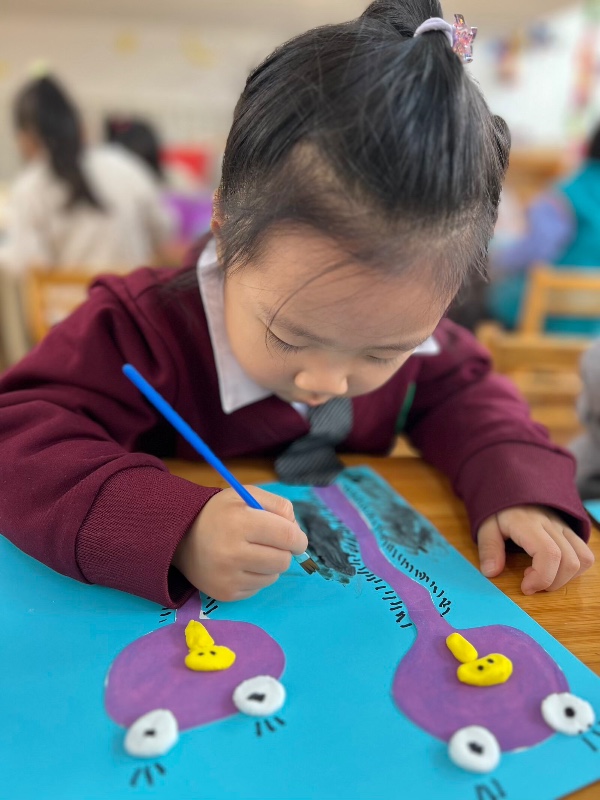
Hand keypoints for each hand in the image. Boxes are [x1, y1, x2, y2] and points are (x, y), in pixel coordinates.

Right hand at [172, 487, 308, 601]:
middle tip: (272, 543)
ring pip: (273, 576)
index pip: (287, 536)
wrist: (180, 537)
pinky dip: (256, 576)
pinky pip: (258, 588)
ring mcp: (227, 577)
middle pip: (283, 560)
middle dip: (284, 551)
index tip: (297, 538)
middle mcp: (232, 552)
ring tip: (252, 552)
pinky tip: (241, 564)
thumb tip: (297, 531)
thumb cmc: (219, 513)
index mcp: (240, 522)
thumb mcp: (246, 495)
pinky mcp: (225, 593)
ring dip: (270, 564)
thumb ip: (277, 506)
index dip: (299, 538)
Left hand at [477, 505, 594, 594]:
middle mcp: (551, 524)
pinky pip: (584, 553)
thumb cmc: (499, 509)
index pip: (549, 554)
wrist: (512, 485)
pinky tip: (552, 568)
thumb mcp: (485, 525)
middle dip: (552, 583)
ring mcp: (564, 526)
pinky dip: (573, 569)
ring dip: (565, 578)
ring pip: (583, 558)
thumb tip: (491, 572)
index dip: (542, 578)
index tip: (525, 587)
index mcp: (528, 523)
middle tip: (529, 583)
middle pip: (569, 561)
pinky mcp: (570, 530)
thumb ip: (489, 548)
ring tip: (541, 575)